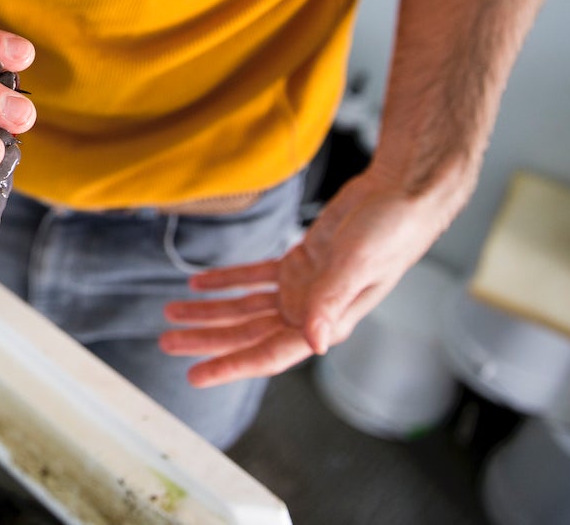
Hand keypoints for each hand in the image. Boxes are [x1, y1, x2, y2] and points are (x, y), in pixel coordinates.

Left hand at [158, 166, 463, 386]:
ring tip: (172, 313)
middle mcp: (312, 312)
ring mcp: (305, 288)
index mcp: (327, 322)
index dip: (230, 365)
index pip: (269, 353)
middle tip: (167, 341)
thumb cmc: (391, 231)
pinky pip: (255, 277)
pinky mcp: (301, 263)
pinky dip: (226, 281)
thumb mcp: (356, 265)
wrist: (401, 193)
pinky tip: (198, 284)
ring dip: (209, 311)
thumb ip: (331, 302)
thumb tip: (314, 343)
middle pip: (248, 333)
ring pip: (246, 307)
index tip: (195, 375)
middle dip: (207, 339)